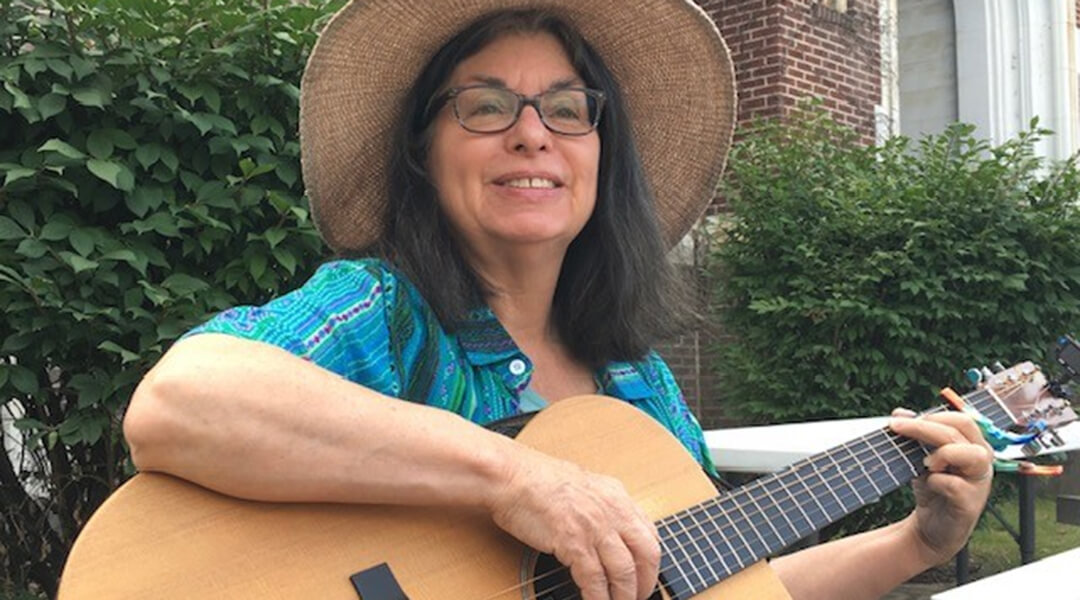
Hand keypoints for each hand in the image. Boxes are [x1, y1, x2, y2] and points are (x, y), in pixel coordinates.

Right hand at [487, 446, 659, 599]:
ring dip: (625, 595)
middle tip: (640, 596)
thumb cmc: (536, 478)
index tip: (646, 573)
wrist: (511, 476)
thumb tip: (608, 530)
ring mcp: (595, 526)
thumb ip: (601, 506)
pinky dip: (598, 597)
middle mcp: (612, 510)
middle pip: (647, 553)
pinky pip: (594, 579)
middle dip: (646, 582)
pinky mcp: (573, 542)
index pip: (649, 532)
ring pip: (624, 571)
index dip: (651, 559)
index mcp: (616, 495)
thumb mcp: (583, 485)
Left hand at [889, 409, 993, 565]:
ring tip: (925, 463)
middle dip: (925, 426)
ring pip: (971, 454)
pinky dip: (935, 481)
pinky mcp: (971, 504)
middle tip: (896, 428)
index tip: (899, 420)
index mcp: (972, 444)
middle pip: (962, 429)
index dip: (931, 416)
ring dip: (942, 453)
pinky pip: (954, 484)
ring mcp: (979, 482)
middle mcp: (981, 460)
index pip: (960, 419)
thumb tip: (899, 412)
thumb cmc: (932, 488)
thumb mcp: (920, 457)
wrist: (931, 527)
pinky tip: (928, 484)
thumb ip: (914, 435)